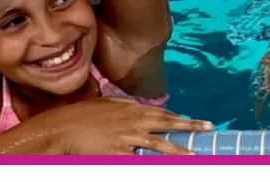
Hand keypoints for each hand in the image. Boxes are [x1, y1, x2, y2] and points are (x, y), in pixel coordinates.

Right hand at [47, 97, 213, 154]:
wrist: (61, 129)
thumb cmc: (80, 115)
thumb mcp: (105, 103)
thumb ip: (124, 104)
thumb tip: (136, 105)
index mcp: (132, 109)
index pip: (161, 113)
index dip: (177, 118)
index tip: (190, 121)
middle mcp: (134, 122)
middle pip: (168, 124)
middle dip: (190, 126)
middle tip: (209, 127)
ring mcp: (128, 139)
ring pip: (160, 146)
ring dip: (179, 151)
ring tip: (195, 154)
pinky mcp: (119, 154)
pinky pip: (140, 161)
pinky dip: (153, 163)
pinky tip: (166, 165)